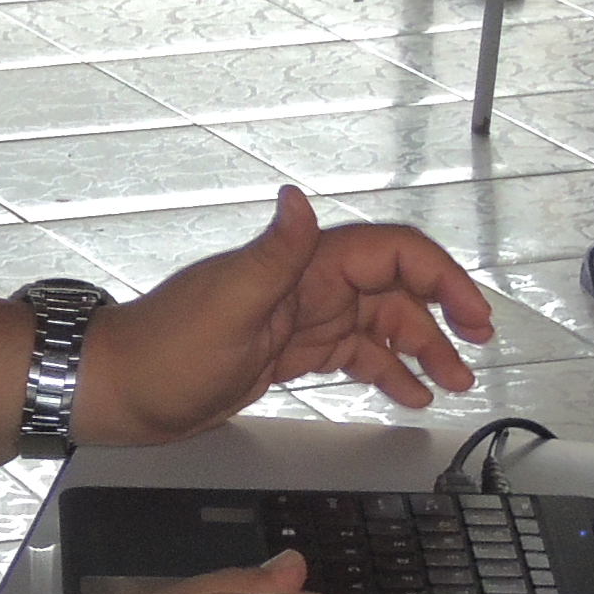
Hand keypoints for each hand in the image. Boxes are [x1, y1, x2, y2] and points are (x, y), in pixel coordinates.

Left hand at [74, 187, 494, 445]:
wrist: (118, 391)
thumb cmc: (162, 352)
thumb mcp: (224, 305)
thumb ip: (272, 254)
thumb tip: (297, 200)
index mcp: (298, 266)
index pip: (390, 254)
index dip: (438, 277)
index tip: (470, 313)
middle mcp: (304, 286)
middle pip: (394, 289)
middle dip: (441, 316)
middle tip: (475, 351)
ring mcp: (297, 320)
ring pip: (378, 326)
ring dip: (420, 350)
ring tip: (451, 382)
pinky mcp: (285, 354)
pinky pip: (350, 355)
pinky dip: (384, 371)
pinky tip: (407, 394)